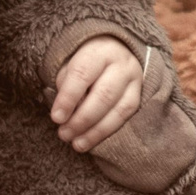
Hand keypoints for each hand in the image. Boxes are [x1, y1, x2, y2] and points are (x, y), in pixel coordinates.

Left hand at [52, 35, 144, 152]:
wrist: (115, 51)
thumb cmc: (85, 61)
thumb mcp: (71, 63)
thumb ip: (66, 84)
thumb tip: (66, 112)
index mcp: (99, 50)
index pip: (82, 74)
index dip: (68, 98)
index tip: (56, 118)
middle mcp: (121, 64)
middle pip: (103, 95)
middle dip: (81, 119)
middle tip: (64, 133)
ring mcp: (134, 80)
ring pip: (117, 109)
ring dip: (94, 131)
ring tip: (76, 143)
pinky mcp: (139, 95)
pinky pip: (124, 117)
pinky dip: (106, 132)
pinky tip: (90, 140)